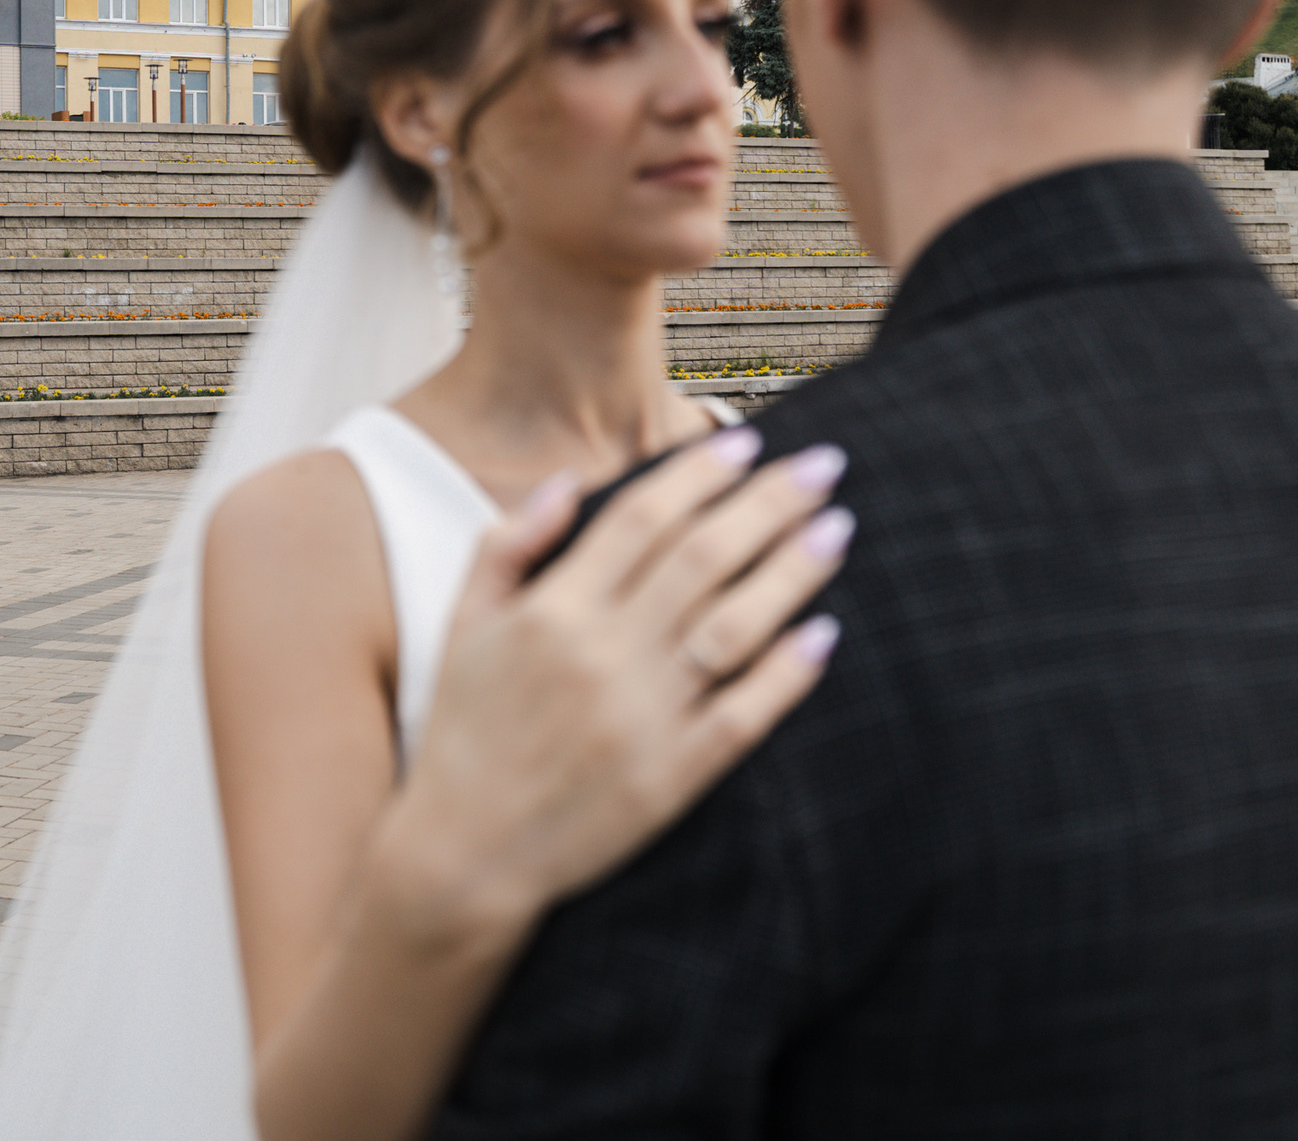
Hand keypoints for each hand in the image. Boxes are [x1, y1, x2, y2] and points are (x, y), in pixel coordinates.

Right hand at [375, 428, 846, 944]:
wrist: (463, 854)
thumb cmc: (462, 733)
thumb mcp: (461, 626)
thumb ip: (508, 545)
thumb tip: (566, 480)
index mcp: (552, 611)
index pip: (642, 517)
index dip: (700, 474)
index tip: (746, 442)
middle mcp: (603, 655)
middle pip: (703, 556)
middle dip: (770, 502)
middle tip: (824, 465)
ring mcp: (642, 717)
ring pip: (735, 625)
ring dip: (792, 571)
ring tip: (836, 529)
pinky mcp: (671, 777)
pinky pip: (744, 714)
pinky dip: (787, 672)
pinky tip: (822, 633)